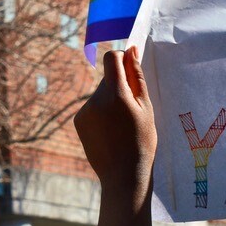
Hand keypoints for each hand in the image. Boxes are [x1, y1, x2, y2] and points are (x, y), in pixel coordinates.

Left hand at [74, 47, 156, 194]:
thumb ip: (137, 77)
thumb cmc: (142, 141)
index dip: (122, 59)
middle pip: (107, 78)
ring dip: (111, 100)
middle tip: (132, 110)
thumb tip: (131, 50)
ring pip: (100, 93)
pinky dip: (101, 112)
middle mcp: (95, 100)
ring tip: (121, 125)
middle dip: (119, 85)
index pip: (112, 58)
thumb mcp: (146, 108)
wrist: (123, 175)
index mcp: (115, 95)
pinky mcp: (78, 121)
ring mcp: (84, 111)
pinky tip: (111, 131)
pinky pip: (92, 106)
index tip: (131, 70)